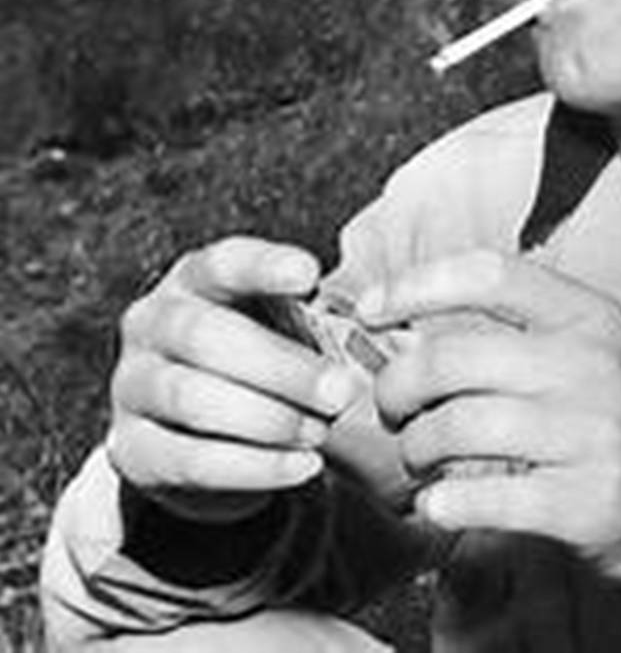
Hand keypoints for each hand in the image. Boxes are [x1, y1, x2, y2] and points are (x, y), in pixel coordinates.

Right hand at [107, 236, 357, 520]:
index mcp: (191, 280)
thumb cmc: (256, 363)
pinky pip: (192, 461)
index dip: (264, 267)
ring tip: (322, 431)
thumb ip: (310, 318)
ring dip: (268, 419)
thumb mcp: (276, 326)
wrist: (198, 435)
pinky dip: (255, 467)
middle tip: (342, 390)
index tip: (310, 275)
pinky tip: (304, 467)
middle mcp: (151, 324)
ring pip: (193, 400)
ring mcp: (131, 387)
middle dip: (282, 366)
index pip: (223, 263)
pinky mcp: (132, 452)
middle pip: (207, 336)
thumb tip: (378, 318)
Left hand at [359, 250, 620, 600]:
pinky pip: (487, 497)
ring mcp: (592, 433)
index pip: (488, 273)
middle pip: (454, 356)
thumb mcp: (589, 348)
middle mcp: (590, 364)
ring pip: (459, 426)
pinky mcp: (588, 501)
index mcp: (585, 315)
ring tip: (418, 460)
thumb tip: (408, 326)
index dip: (417, 284)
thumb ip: (516, 330)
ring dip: (417, 449)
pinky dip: (445, 503)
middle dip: (398, 386)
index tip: (372, 306)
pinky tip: (440, 504)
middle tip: (390, 408)